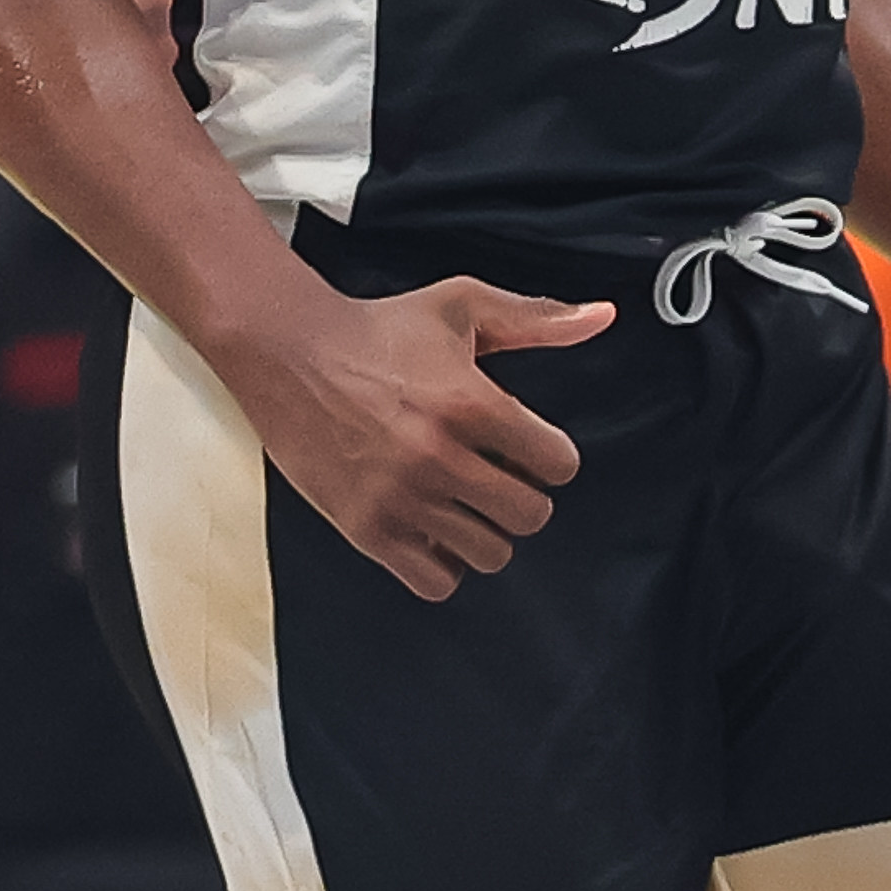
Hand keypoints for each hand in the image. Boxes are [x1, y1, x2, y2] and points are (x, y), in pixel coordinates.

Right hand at [212, 276, 610, 600]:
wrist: (288, 351)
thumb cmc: (377, 328)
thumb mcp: (463, 308)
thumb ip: (538, 318)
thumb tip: (602, 317)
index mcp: (470, 403)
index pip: (557, 464)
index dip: (554, 457)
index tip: (534, 451)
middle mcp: (438, 456)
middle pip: (529, 515)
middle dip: (525, 497)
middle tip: (503, 479)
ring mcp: (400, 498)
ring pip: (487, 553)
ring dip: (488, 532)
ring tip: (468, 504)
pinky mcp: (364, 528)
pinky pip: (433, 581)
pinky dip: (443, 564)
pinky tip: (435, 530)